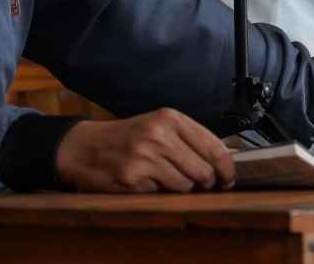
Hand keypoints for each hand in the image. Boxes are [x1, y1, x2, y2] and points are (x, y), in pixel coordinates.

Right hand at [55, 109, 236, 192]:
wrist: (85, 147)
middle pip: (203, 171)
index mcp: (170, 118)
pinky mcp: (132, 179)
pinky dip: (158, 193)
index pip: (213, 146)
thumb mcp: (159, 125)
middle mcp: (159, 135)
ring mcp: (145, 157)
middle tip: (199, 184)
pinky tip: (145, 182)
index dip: (226, 168)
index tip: (228, 179)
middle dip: (204, 182)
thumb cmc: (128, 137)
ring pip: (185, 186)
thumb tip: (223, 163)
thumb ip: (189, 139)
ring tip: (164, 178)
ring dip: (180, 189)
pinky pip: (161, 194)